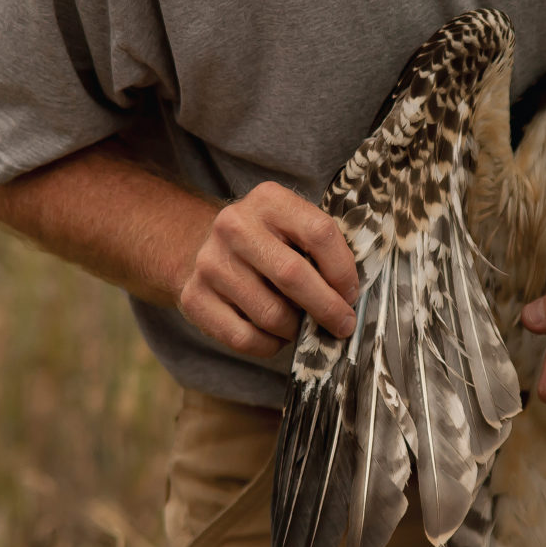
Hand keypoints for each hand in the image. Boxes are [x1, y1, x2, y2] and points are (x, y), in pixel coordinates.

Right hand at [179, 181, 358, 356]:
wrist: (202, 247)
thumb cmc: (266, 243)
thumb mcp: (292, 226)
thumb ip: (322, 249)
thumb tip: (348, 296)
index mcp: (269, 201)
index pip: (319, 233)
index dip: (343, 270)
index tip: (350, 294)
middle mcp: (235, 227)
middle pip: (293, 276)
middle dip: (327, 308)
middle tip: (342, 324)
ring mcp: (211, 263)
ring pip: (271, 314)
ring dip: (296, 328)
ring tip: (301, 325)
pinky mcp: (195, 297)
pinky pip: (245, 338)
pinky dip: (270, 345)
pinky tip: (275, 336)